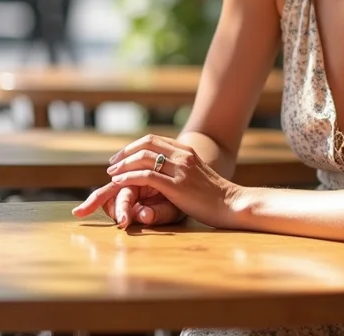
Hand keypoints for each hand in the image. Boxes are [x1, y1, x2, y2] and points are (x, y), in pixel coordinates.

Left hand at [72, 134, 240, 229]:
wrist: (232, 203)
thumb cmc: (215, 195)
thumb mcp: (199, 174)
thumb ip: (183, 168)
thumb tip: (168, 170)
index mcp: (187, 151)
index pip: (154, 140)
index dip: (134, 146)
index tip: (121, 156)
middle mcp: (183, 155)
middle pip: (146, 145)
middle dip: (125, 153)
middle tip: (111, 164)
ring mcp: (180, 170)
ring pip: (144, 159)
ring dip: (123, 165)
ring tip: (111, 174)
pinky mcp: (177, 186)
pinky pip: (147, 177)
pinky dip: (129, 178)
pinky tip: (119, 183)